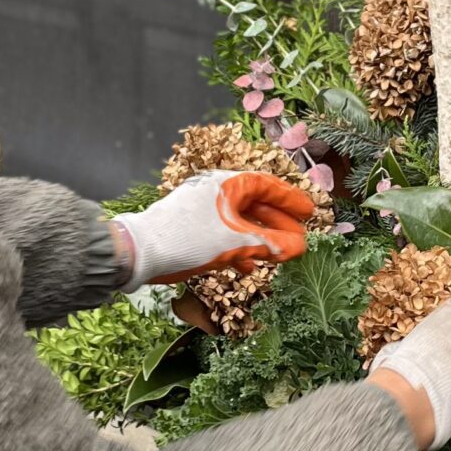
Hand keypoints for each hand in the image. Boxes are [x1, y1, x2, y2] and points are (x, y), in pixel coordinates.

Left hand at [113, 169, 315, 290]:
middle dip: (279, 223)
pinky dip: (241, 248)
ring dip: (261, 238)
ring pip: (241, 222)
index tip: (310, 212)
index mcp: (226, 184)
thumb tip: (299, 247)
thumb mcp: (235, 242)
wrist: (141, 253)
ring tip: (279, 256)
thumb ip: (270, 244)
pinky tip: (249, 265)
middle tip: (298, 239)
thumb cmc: (188, 238)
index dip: (290, 199)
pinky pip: (225, 235)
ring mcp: (203, 211)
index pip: (267, 185)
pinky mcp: (193, 230)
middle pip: (256, 204)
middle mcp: (216, 193)